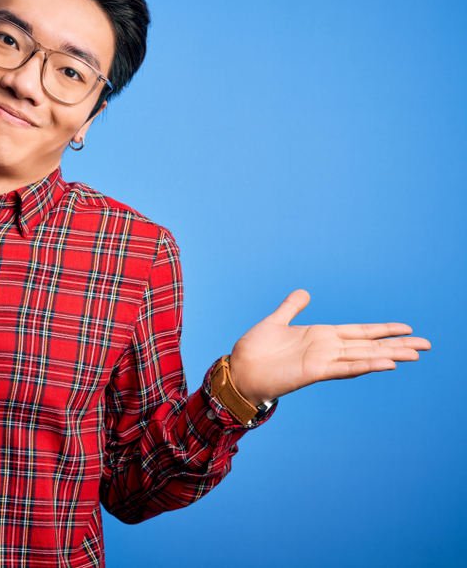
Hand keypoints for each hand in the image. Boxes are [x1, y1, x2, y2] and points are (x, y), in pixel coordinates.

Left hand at [229, 289, 429, 405]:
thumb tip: (304, 293)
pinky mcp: (314, 372)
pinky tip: (385, 364)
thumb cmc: (255, 350)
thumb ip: (291, 308)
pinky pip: (345, 368)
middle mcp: (326, 349)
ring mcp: (323, 361)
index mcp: (321, 337)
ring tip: (415, 353)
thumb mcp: (276, 322)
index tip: (407, 328)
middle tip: (427, 344)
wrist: (238, 371)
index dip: (383, 330)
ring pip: (364, 357)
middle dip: (397, 344)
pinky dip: (365, 365)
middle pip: (369, 345)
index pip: (359, 332)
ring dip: (389, 355)